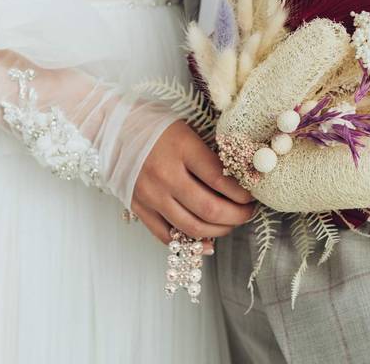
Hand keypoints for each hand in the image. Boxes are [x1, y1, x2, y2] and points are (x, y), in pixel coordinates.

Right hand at [131, 121, 254, 249]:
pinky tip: (206, 241)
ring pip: (193, 228)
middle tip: (249, 212)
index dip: (243, 193)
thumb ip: (211, 155)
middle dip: (238, 216)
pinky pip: (167, 236)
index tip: (254, 195)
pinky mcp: (139, 207)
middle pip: (210, 209)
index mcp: (182, 148)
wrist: (115, 127)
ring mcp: (150, 194)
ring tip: (231, 223)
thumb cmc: (158, 125)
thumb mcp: (189, 130)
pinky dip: (190, 243)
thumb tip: (241, 181)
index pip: (221, 179)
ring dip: (220, 231)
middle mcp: (165, 174)